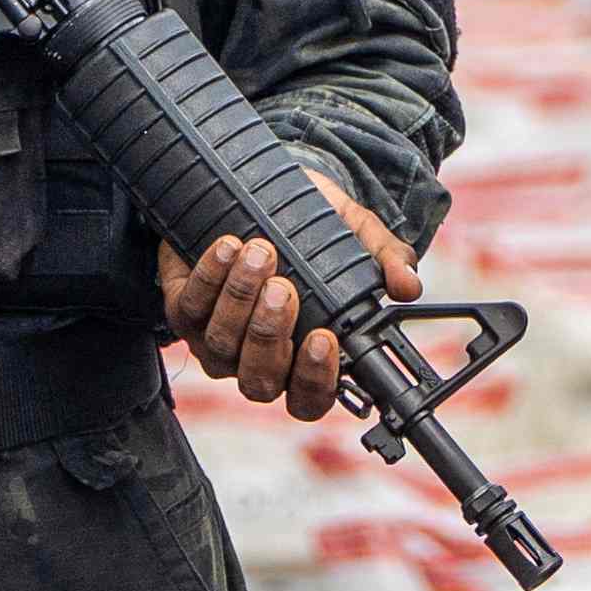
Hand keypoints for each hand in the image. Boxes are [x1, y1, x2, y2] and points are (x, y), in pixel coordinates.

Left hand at [168, 186, 418, 418]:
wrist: (259, 190)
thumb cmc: (312, 226)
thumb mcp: (354, 235)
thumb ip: (384, 259)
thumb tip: (407, 286)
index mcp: (304, 359)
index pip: (309, 400)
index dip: (315, 381)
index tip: (325, 338)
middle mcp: (258, 361)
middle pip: (259, 380)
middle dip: (270, 335)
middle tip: (285, 290)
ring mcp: (217, 340)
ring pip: (222, 344)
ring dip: (240, 298)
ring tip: (261, 253)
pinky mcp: (184, 308)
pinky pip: (189, 308)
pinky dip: (209, 277)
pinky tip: (228, 247)